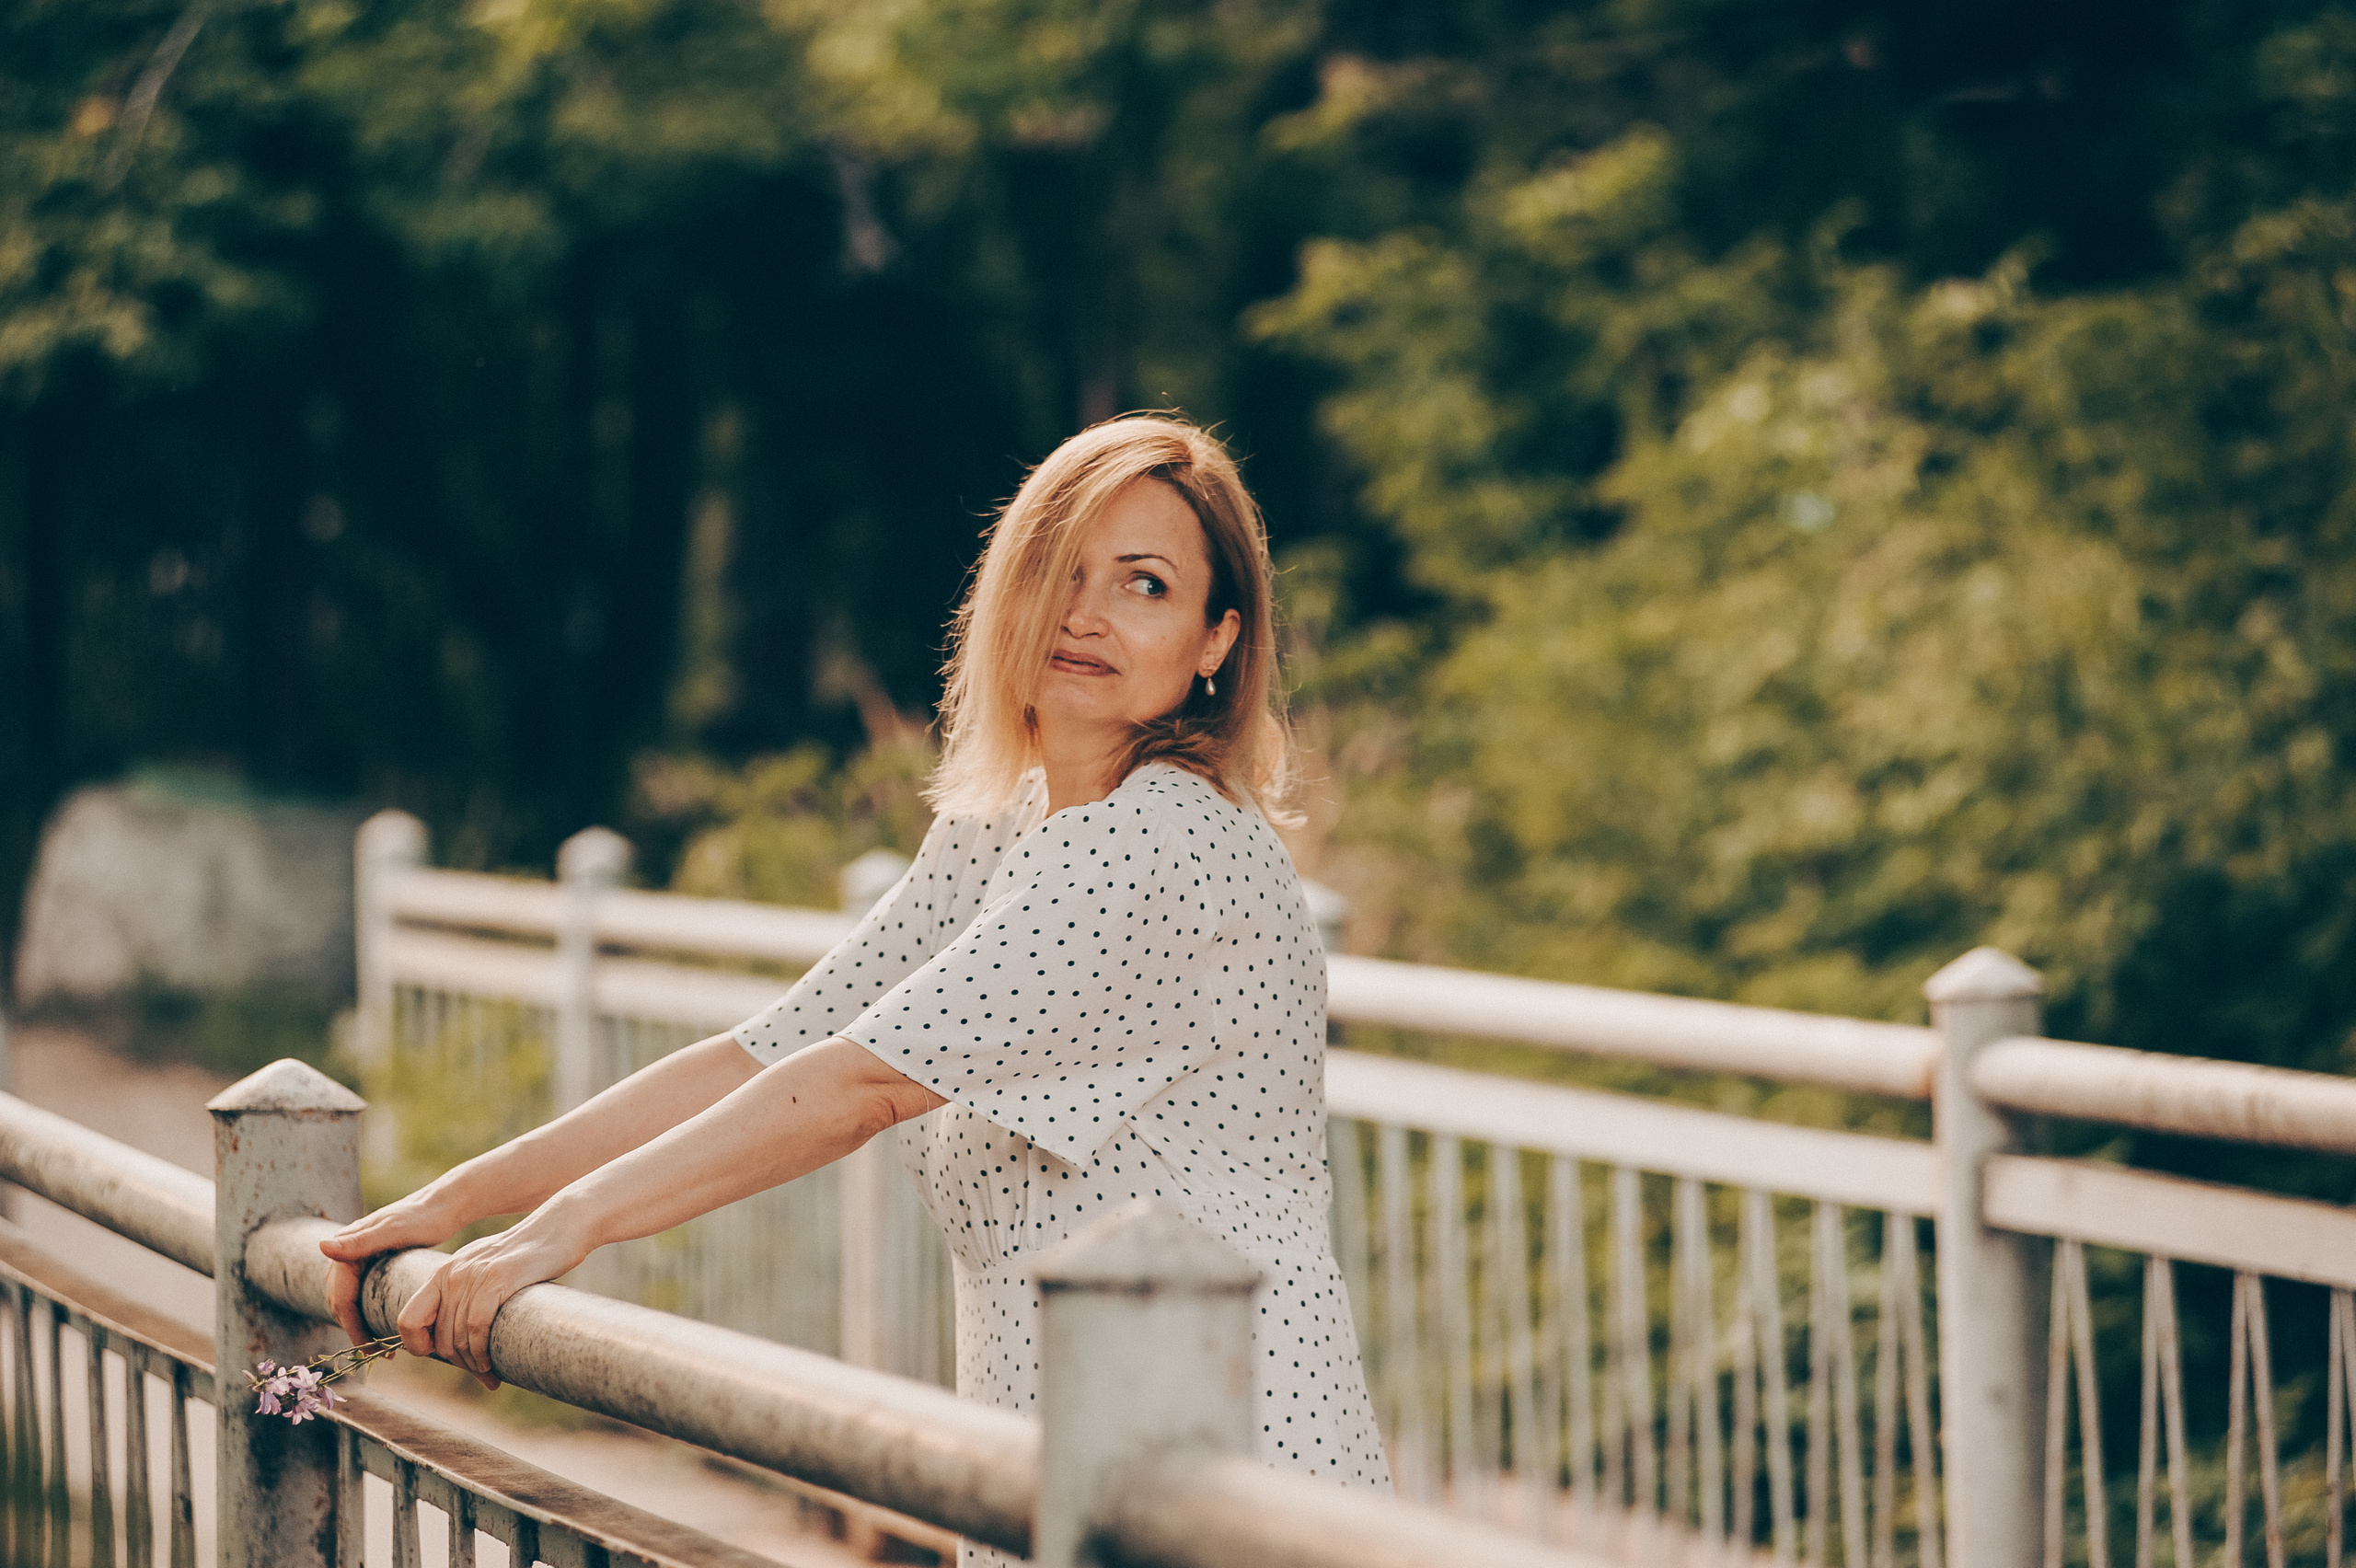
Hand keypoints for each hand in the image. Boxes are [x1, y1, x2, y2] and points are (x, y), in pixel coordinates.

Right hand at [320, 1191, 460, 1348]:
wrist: (445, 1204)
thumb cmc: (424, 1217)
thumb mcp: (394, 1231)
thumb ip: (360, 1241)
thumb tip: (322, 1247)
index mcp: (347, 1247)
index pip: (340, 1297)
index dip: (351, 1326)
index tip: (367, 1348)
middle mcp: (348, 1252)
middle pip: (340, 1301)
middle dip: (354, 1329)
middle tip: (374, 1353)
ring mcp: (360, 1257)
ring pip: (350, 1298)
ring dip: (359, 1322)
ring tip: (379, 1344)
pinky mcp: (373, 1261)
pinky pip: (361, 1291)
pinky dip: (367, 1310)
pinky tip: (384, 1322)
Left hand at [392, 1207, 594, 1389]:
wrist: (560, 1227)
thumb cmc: (526, 1256)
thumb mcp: (484, 1269)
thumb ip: (466, 1293)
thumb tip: (456, 1336)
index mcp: (442, 1273)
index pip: (407, 1320)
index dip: (418, 1345)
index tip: (441, 1355)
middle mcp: (452, 1274)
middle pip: (440, 1337)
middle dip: (458, 1362)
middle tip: (479, 1372)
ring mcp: (474, 1276)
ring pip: (459, 1337)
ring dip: (473, 1364)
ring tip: (489, 1374)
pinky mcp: (498, 1279)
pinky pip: (478, 1327)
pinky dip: (482, 1351)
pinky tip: (492, 1361)